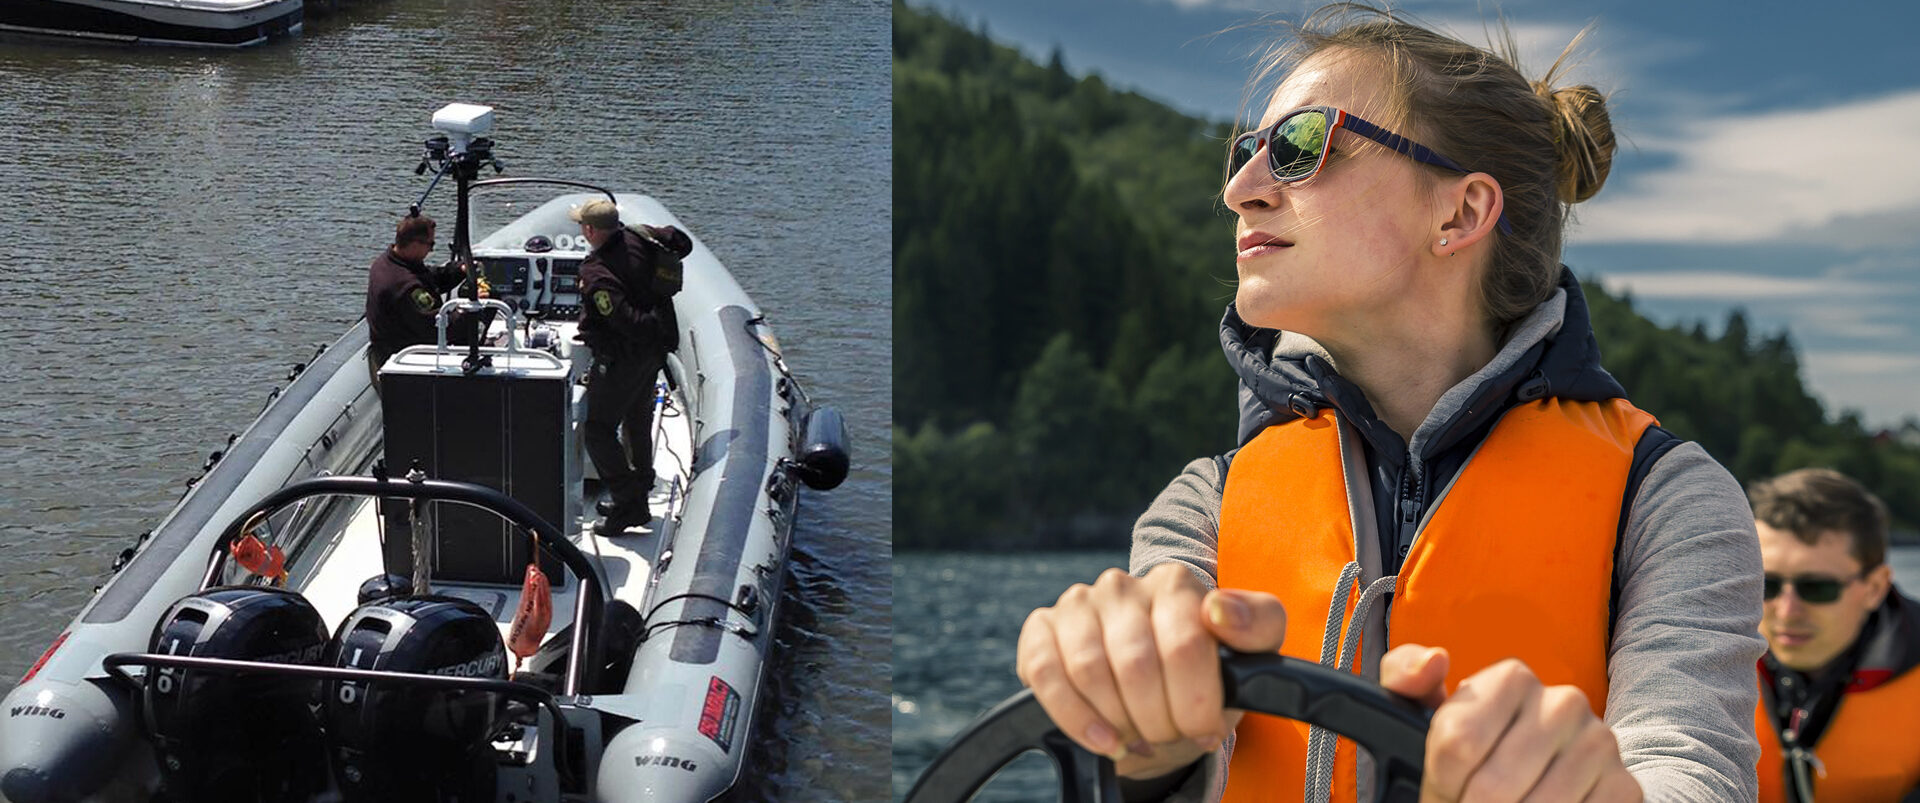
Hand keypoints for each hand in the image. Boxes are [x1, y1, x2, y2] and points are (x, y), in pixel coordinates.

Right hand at [1016, 564, 1287, 780]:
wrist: (1159, 693)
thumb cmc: (1204, 671)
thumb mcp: (1249, 652)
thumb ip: (1258, 623)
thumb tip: (1220, 610)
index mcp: (1174, 582)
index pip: (1184, 645)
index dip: (1196, 702)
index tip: (1205, 729)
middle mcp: (1121, 585)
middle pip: (1136, 664)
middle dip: (1158, 719)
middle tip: (1170, 736)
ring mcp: (1077, 604)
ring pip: (1089, 670)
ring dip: (1118, 721)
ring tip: (1138, 738)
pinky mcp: (1041, 629)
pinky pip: (1045, 673)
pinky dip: (1074, 717)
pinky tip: (1101, 738)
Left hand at [1379, 645, 1642, 802]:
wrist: (1538, 777)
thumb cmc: (1473, 745)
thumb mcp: (1425, 708)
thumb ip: (1405, 675)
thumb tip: (1435, 661)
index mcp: (1513, 678)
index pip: (1458, 744)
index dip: (1440, 779)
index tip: (1444, 784)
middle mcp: (1564, 703)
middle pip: (1493, 787)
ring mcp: (1600, 744)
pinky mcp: (1624, 787)